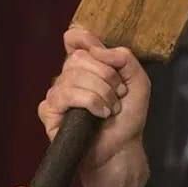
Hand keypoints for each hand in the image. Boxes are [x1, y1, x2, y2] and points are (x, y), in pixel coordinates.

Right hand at [38, 28, 150, 176]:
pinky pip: (64, 95)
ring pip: (72, 77)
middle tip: (118, 94)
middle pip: (78, 57)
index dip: (84, 39)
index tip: (100, 51)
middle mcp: (69, 76)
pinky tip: (99, 115)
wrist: (122, 147)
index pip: (74, 39)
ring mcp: (57, 93)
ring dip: (100, 92)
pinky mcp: (50, 111)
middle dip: (105, 75)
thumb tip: (99, 49)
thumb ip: (125, 58)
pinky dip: (89, 102)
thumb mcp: (138, 81)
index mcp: (87, 65)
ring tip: (111, 109)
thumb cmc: (127, 116)